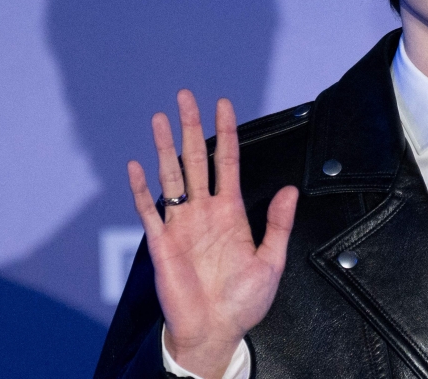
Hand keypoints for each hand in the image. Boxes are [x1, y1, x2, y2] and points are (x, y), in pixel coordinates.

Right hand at [128, 90, 298, 378]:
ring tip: (159, 118)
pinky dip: (141, 189)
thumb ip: (279, 224)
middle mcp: (204, 211)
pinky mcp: (162, 243)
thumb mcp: (271, 261)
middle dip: (190, 126)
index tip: (223, 103)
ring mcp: (181, 225)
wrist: (215, 332)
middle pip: (196, 159)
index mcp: (231, 212)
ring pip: (171, 177)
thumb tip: (292, 188)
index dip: (226, 132)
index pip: (227, 161)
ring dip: (164, 148)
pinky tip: (136, 166)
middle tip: (186, 96)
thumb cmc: (243, 301)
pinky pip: (148, 211)